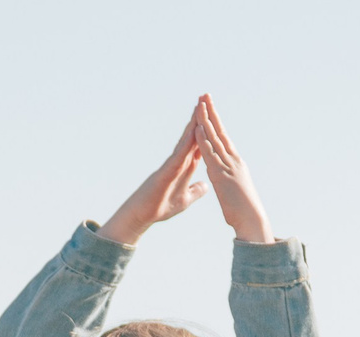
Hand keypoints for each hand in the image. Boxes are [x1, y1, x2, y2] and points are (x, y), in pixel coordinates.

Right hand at [100, 107, 208, 247]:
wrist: (144, 216)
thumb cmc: (161, 207)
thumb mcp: (186, 199)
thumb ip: (195, 190)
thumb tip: (205, 186)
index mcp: (185, 166)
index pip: (199, 144)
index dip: (207, 130)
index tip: (215, 115)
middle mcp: (179, 160)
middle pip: (192, 135)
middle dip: (200, 117)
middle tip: (206, 97)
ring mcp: (171, 163)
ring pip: (185, 140)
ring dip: (193, 123)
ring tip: (200, 105)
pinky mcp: (165, 171)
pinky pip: (178, 154)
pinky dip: (186, 143)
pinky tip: (192, 132)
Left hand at [195, 94, 272, 244]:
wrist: (253, 222)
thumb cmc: (244, 212)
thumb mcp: (234, 191)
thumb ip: (228, 181)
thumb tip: (224, 178)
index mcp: (234, 163)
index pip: (223, 138)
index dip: (215, 122)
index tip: (209, 108)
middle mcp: (233, 160)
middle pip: (220, 131)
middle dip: (212, 112)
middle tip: (205, 95)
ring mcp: (228, 166)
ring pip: (214, 139)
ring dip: (206, 121)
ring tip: (199, 104)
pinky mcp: (222, 176)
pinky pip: (210, 154)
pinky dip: (203, 140)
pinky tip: (197, 128)